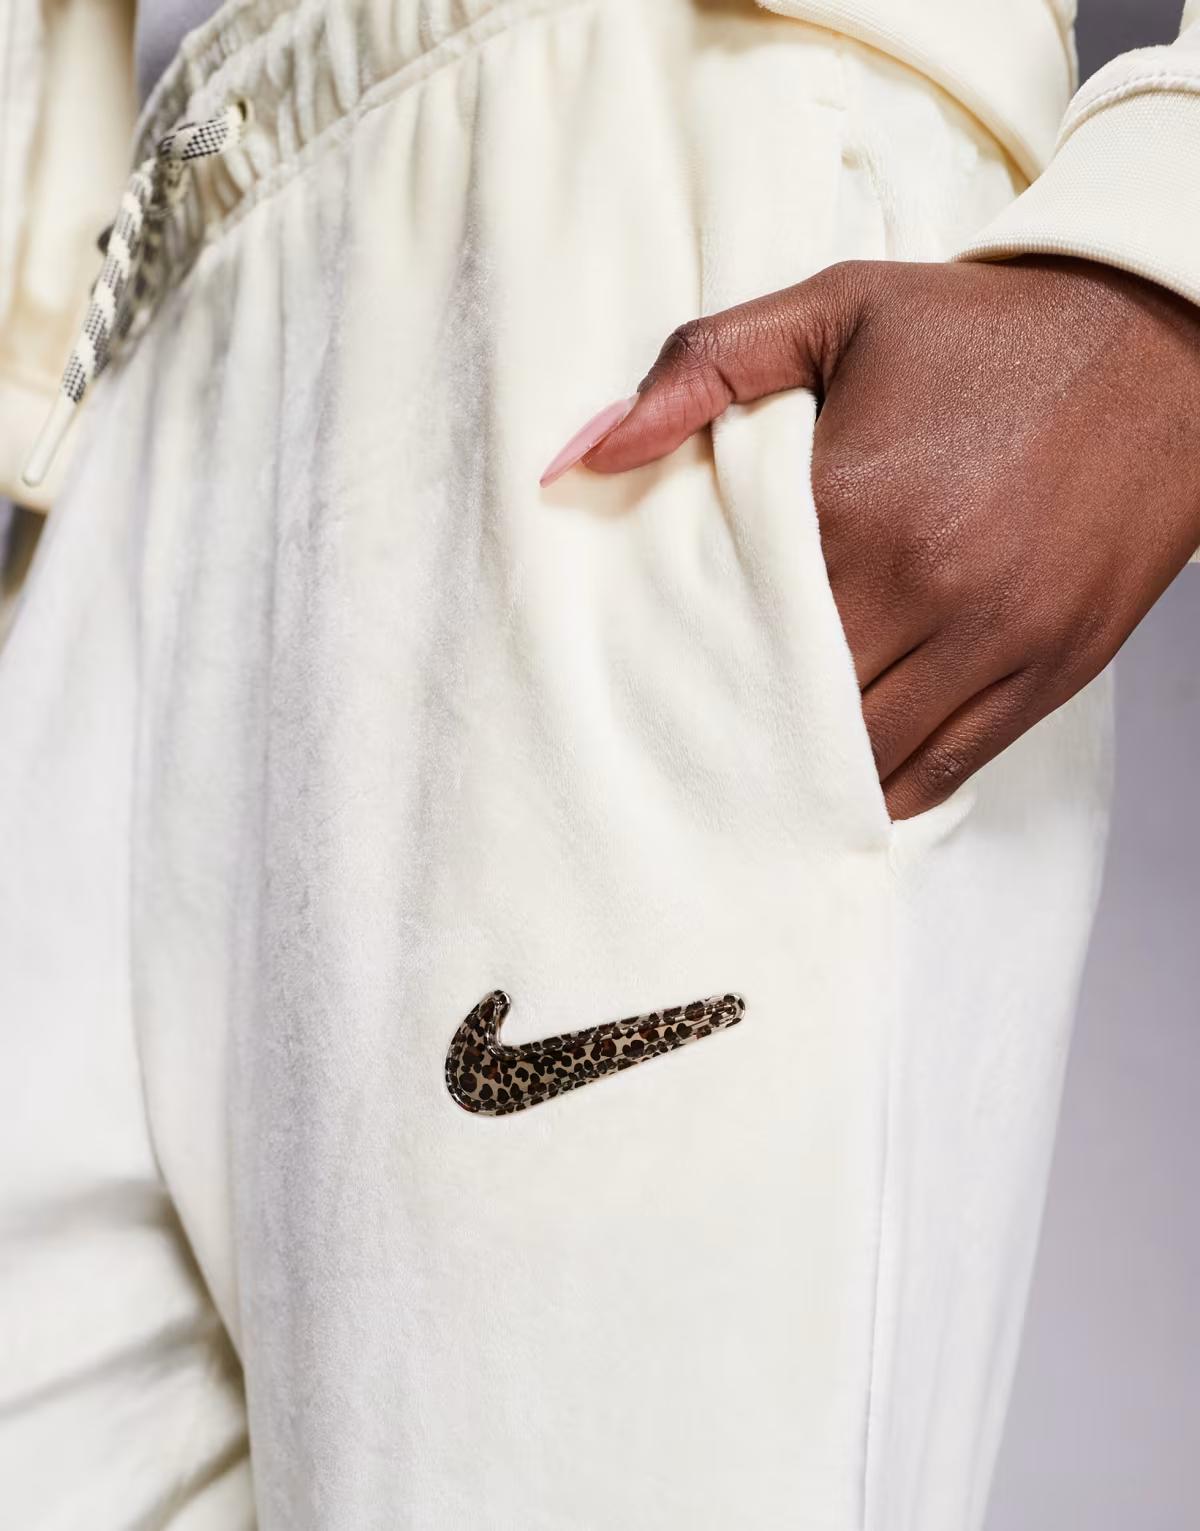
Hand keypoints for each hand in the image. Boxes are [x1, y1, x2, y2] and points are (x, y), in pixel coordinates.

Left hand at [566, 257, 1199, 819]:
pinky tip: (835, 783)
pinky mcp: (1049, 674)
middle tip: (675, 738)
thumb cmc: (986, 330)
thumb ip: (703, 366)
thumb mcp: (839, 309)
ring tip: (745, 769)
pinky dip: (880, 791)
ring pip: (859, 761)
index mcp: (858, 504)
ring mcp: (996, 643)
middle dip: (730, 723)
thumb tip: (578, 453)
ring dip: (798, 770)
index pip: (729, 624)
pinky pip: (941, 774)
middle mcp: (928, 590)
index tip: (638, 671)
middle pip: (787, 707)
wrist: (1161, 342)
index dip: (677, 657)